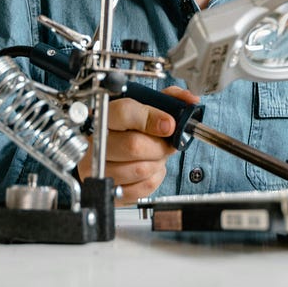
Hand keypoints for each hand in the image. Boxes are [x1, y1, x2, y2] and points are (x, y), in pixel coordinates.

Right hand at [76, 87, 192, 203]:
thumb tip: (190, 100)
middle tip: (165, 144)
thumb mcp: (147, 105)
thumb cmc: (129, 128)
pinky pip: (141, 188)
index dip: (151, 119)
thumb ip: (169, 98)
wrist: (109, 151)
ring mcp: (99, 167)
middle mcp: (97, 140)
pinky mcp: (108, 188)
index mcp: (105, 114)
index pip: (124, 112)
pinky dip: (154, 178)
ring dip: (157, 163)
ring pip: (139, 169)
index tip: (169, 125)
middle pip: (134, 145)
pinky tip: (149, 168)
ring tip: (155, 155)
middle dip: (160, 147)